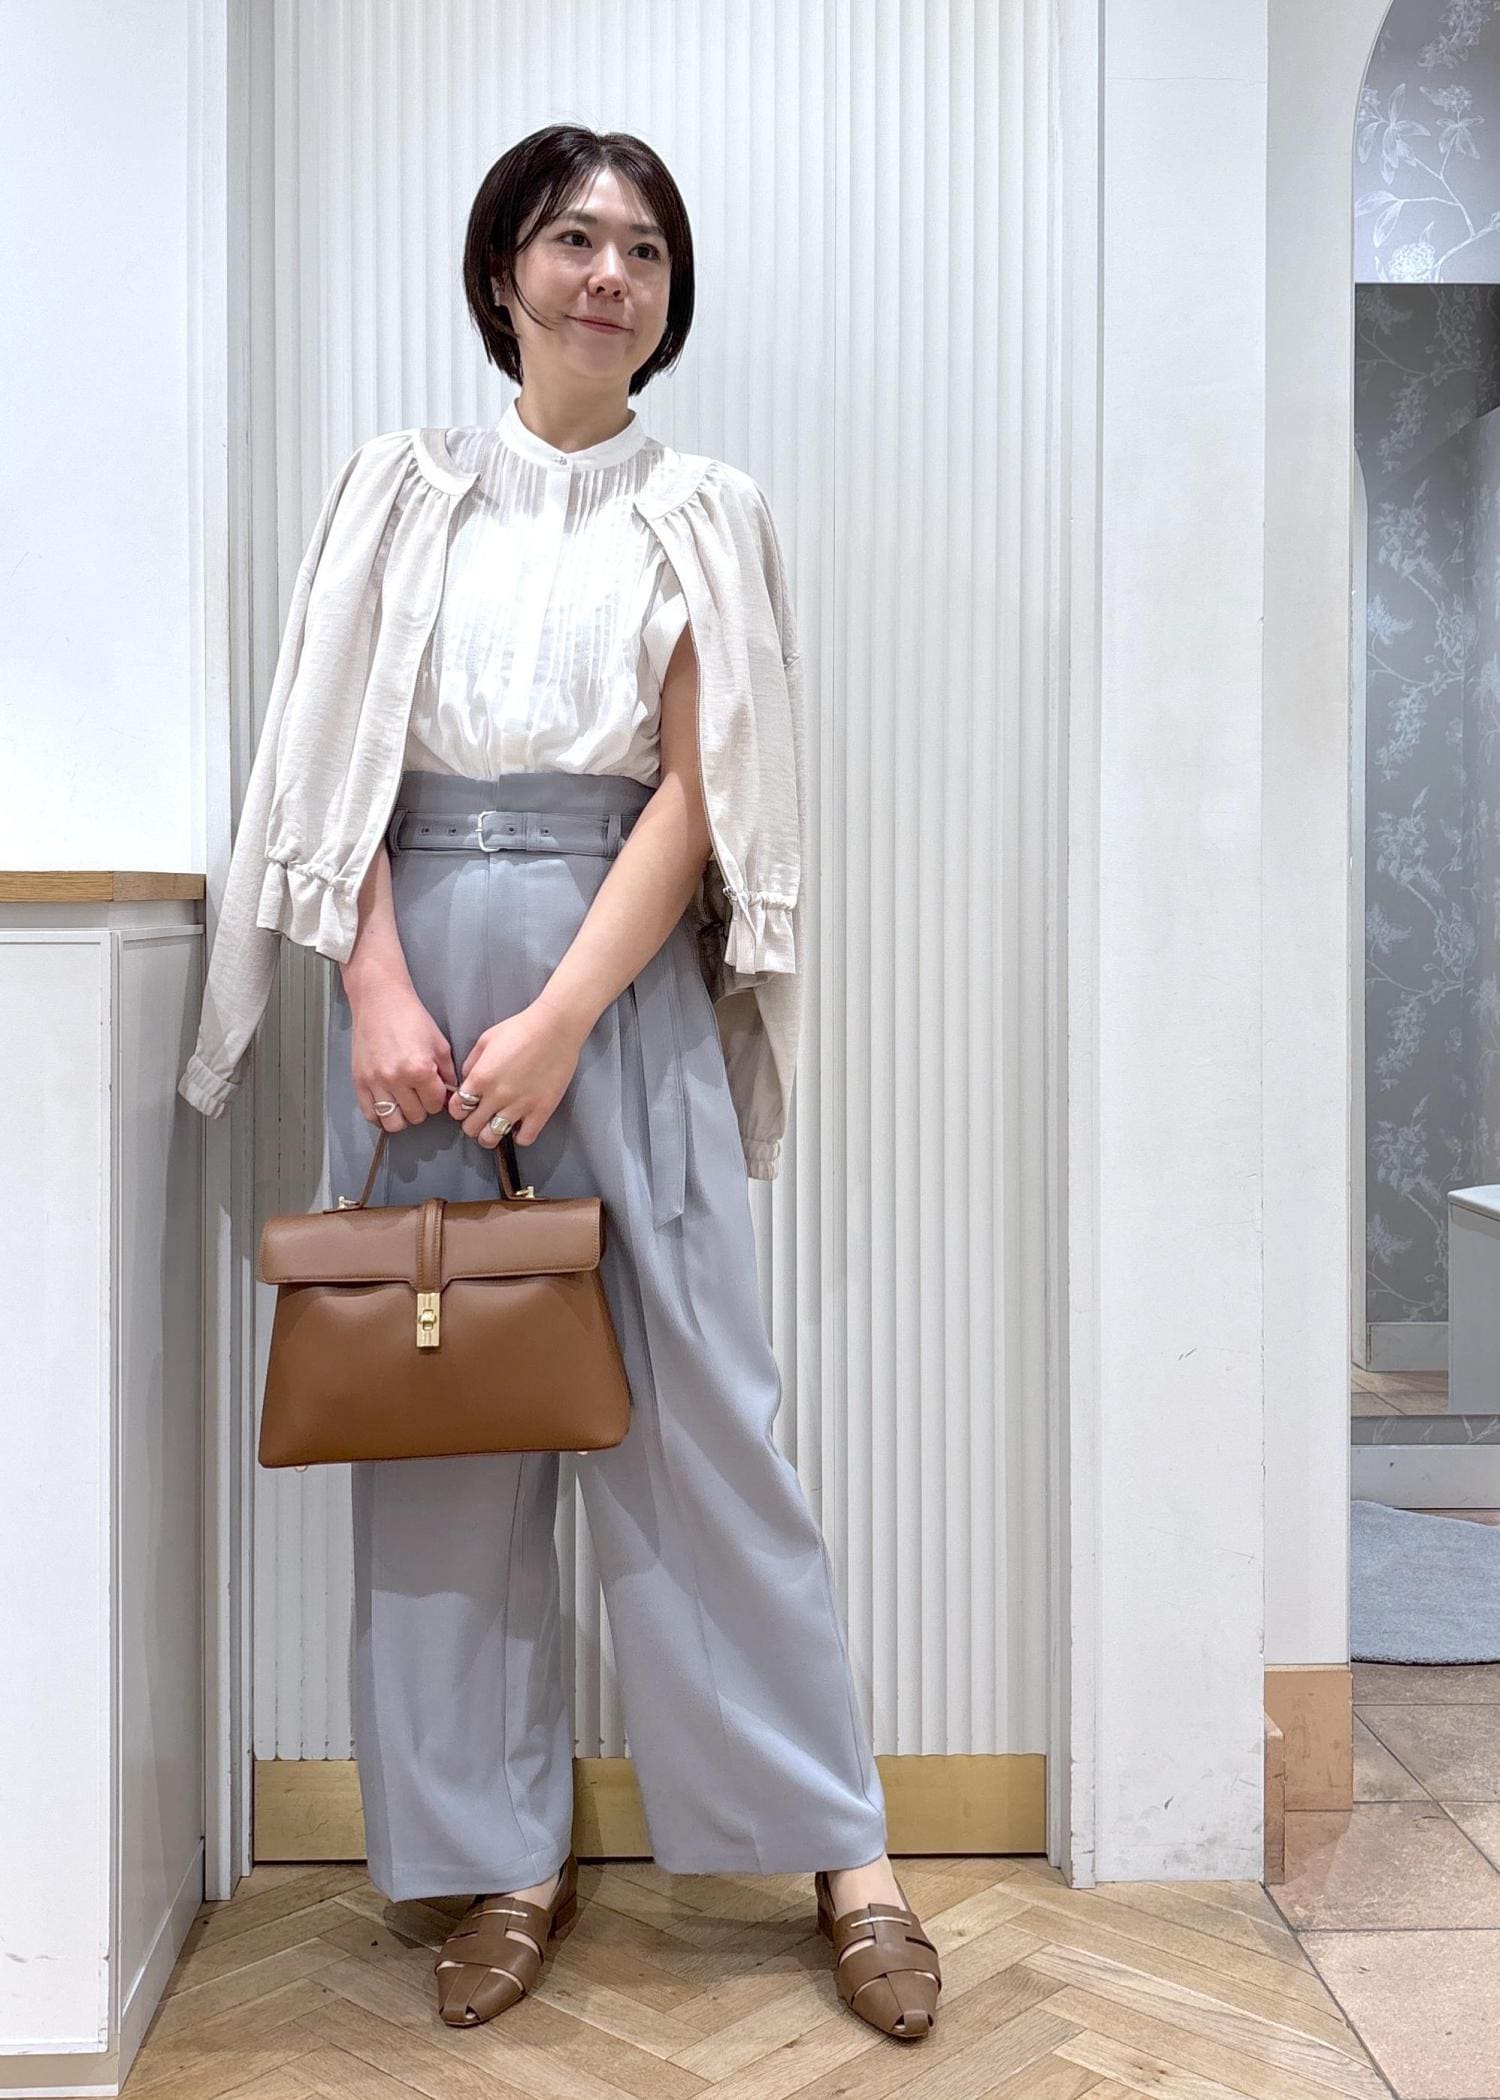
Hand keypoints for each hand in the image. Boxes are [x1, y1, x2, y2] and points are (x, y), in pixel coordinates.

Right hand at [348, 980, 458, 1131]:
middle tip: (420, 1095)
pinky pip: (370, 1114)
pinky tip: (387, 1106)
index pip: (435, 1104)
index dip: (438, 1100)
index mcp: (420, 1069)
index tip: (434, 1092)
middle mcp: (397, 1079)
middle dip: (422, 1108)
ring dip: (402, 1117)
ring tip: (404, 1104)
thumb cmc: (411, 1018)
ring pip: (392, 1122)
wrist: (380, 1001)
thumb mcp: (439, 1043)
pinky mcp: (359, 1081)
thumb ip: (447, 1072)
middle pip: (415, 1116)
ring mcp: (375, 1082)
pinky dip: (380, 1116)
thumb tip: (450, 1094)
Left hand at [448, 1000, 588, 1148]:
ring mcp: (520, 1106)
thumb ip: (471, 1064)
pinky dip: (518, 1136)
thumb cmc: (521, 1029)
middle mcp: (497, 1096)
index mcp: (480, 1078)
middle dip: (471, 1124)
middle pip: (471, 1128)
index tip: (465, 1107)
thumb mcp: (485, 1040)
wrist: (555, 1028)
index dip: (458, 1109)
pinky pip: (524, 1138)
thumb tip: (467, 1082)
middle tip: (479, 1117)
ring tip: (494, 1127)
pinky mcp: (541, 1111)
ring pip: (492, 1138)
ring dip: (490, 1135)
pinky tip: (519, 1125)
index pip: (457, 1108)